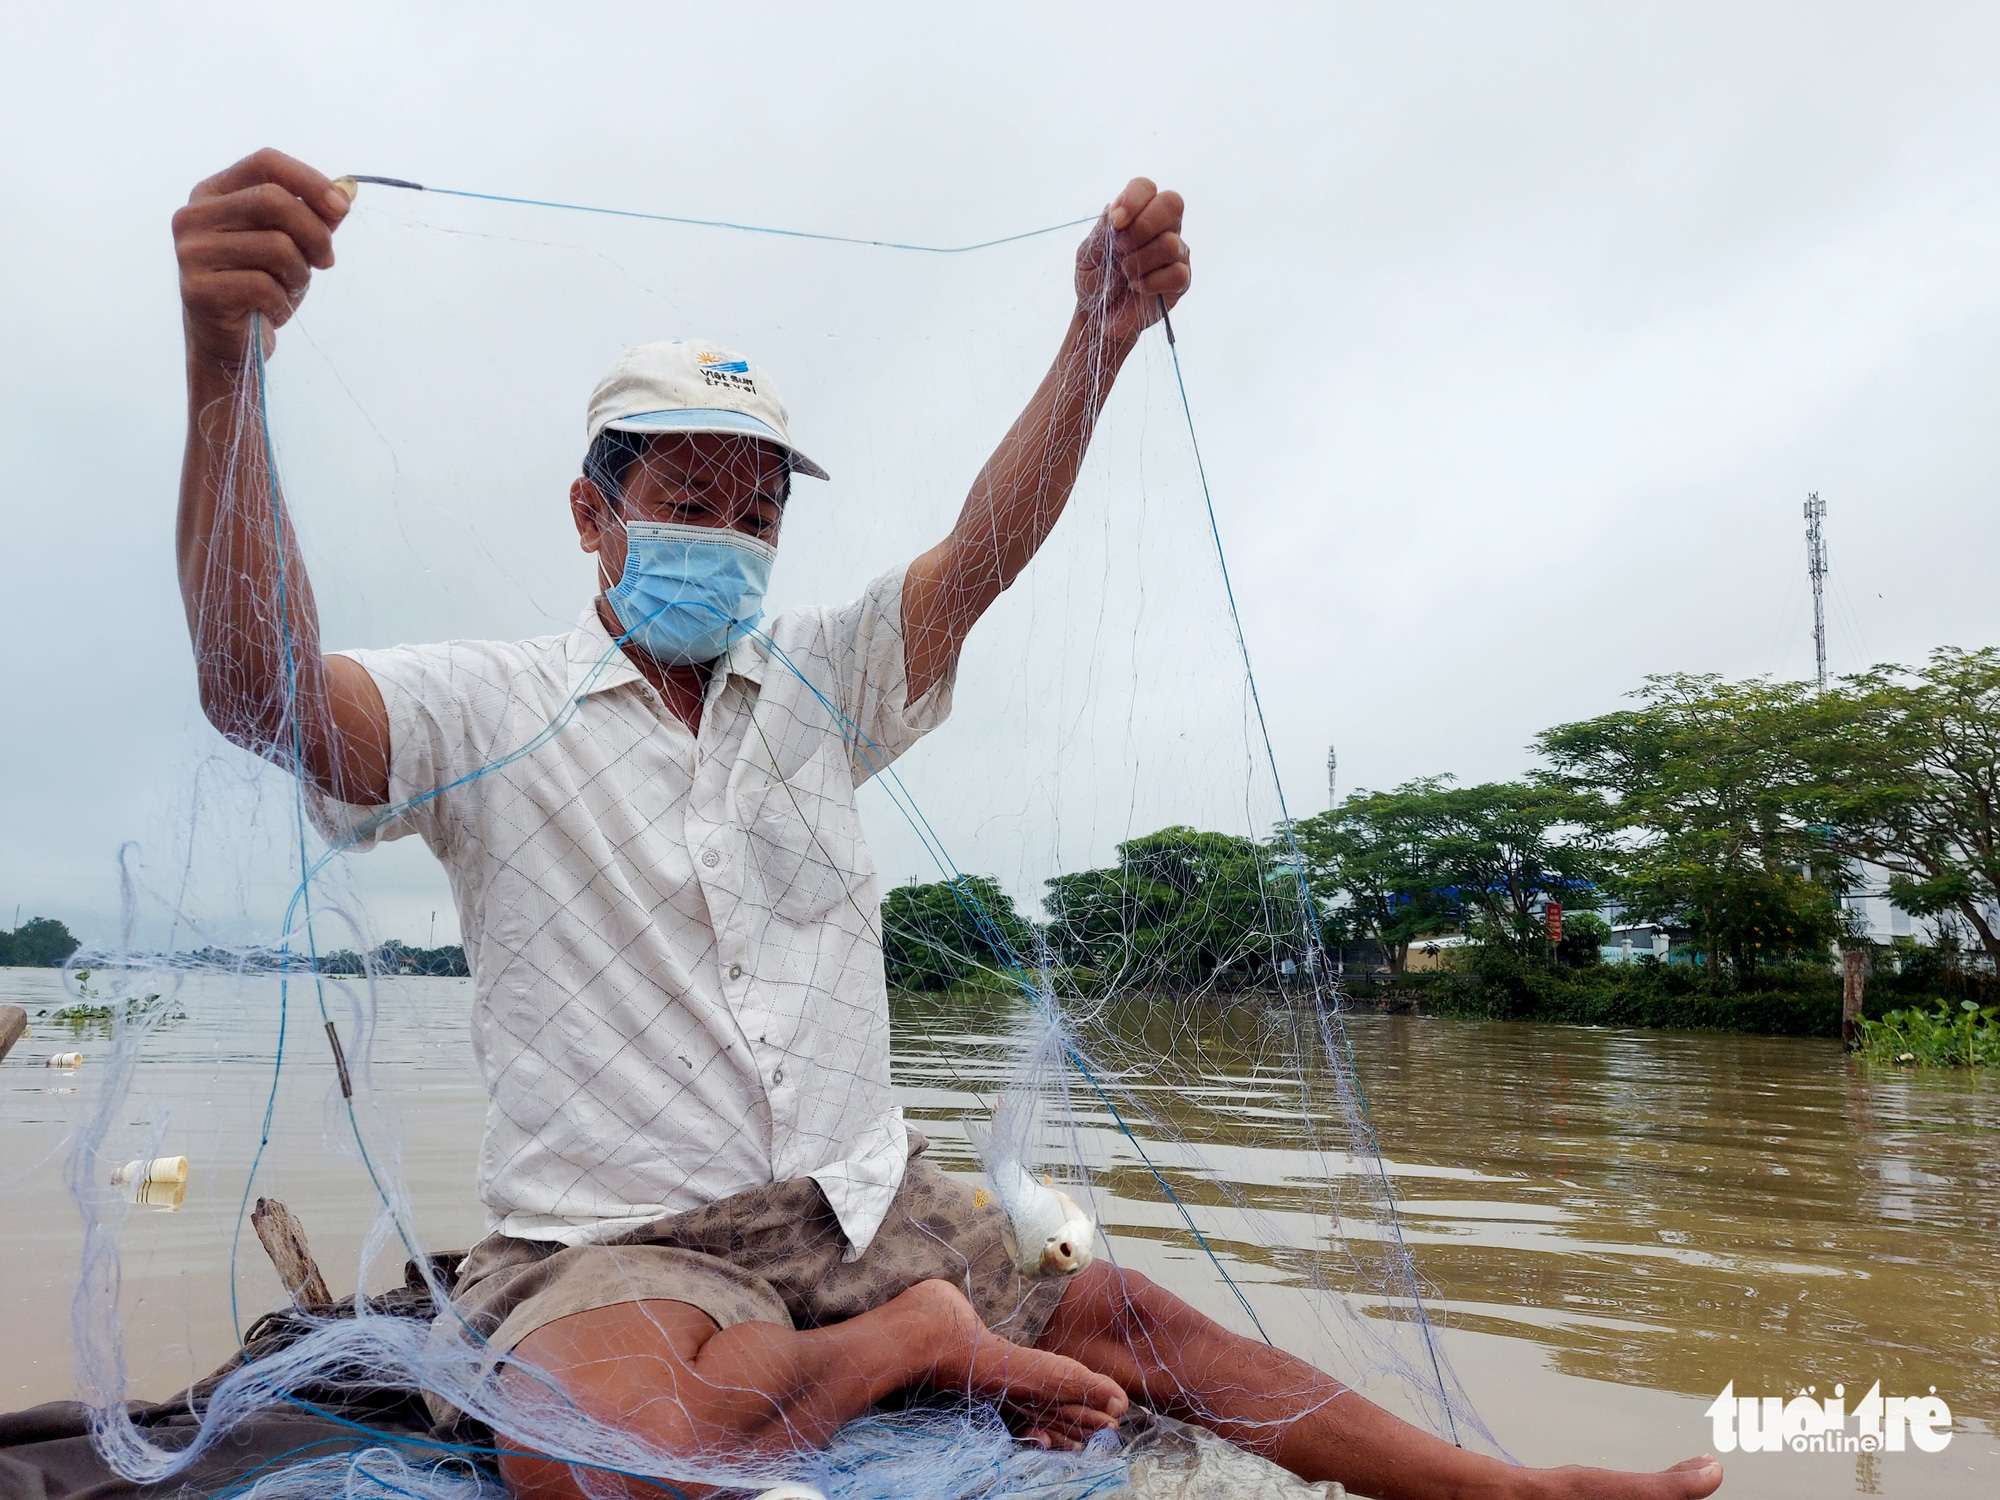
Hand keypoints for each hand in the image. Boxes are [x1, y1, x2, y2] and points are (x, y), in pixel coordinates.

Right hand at [174, 148, 350, 365]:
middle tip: (325, 260)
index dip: (309, 180)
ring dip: (300, 274)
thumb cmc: (260, 285)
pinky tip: (270, 309)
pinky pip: (265, 286)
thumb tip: (347, 190)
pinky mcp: (198, 290)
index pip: (265, 163)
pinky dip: (282, 301)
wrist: (231, 341)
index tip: (342, 207)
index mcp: (213, 193)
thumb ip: (315, 216)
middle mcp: (194, 216)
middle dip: (315, 233)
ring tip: (289, 288)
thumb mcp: (292, 245)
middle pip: (274, 201)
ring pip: (276, 246)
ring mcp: (191, 252)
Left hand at [1074, 177, 1189, 346]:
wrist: (1099, 316)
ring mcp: (1176, 252)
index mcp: (1138, 213)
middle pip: (1172, 202)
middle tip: (1121, 249)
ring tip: (1126, 274)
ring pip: (1170, 243)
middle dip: (1143, 226)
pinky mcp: (1181, 280)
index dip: (1133, 200)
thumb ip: (1102, 231)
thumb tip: (1115, 212)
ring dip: (1140, 261)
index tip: (1116, 224)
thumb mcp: (1088, 253)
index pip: (1145, 187)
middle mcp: (1162, 227)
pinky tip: (1137, 287)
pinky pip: (1176, 273)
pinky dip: (1151, 282)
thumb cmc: (1095, 280)